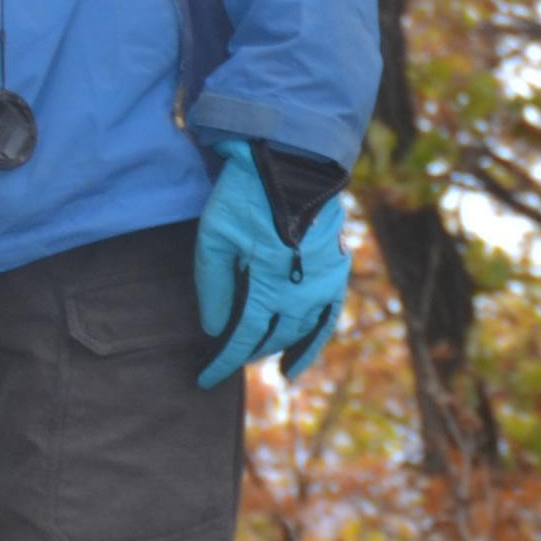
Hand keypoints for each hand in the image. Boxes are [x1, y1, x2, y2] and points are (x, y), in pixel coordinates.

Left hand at [192, 139, 350, 387]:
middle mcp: (302, 292)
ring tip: (260, 365)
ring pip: (299, 333)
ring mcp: (324, 283)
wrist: (293, 161)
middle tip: (225, 360)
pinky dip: (312, 344)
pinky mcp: (337, 271)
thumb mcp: (215, 237)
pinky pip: (328, 319)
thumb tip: (215, 330)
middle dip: (245, 352)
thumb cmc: (245, 196)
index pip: (242, 339)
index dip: (222, 362)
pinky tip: (296, 364)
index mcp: (269, 285)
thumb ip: (214, 287)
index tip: (203, 379)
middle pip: (270, 338)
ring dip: (277, 350)